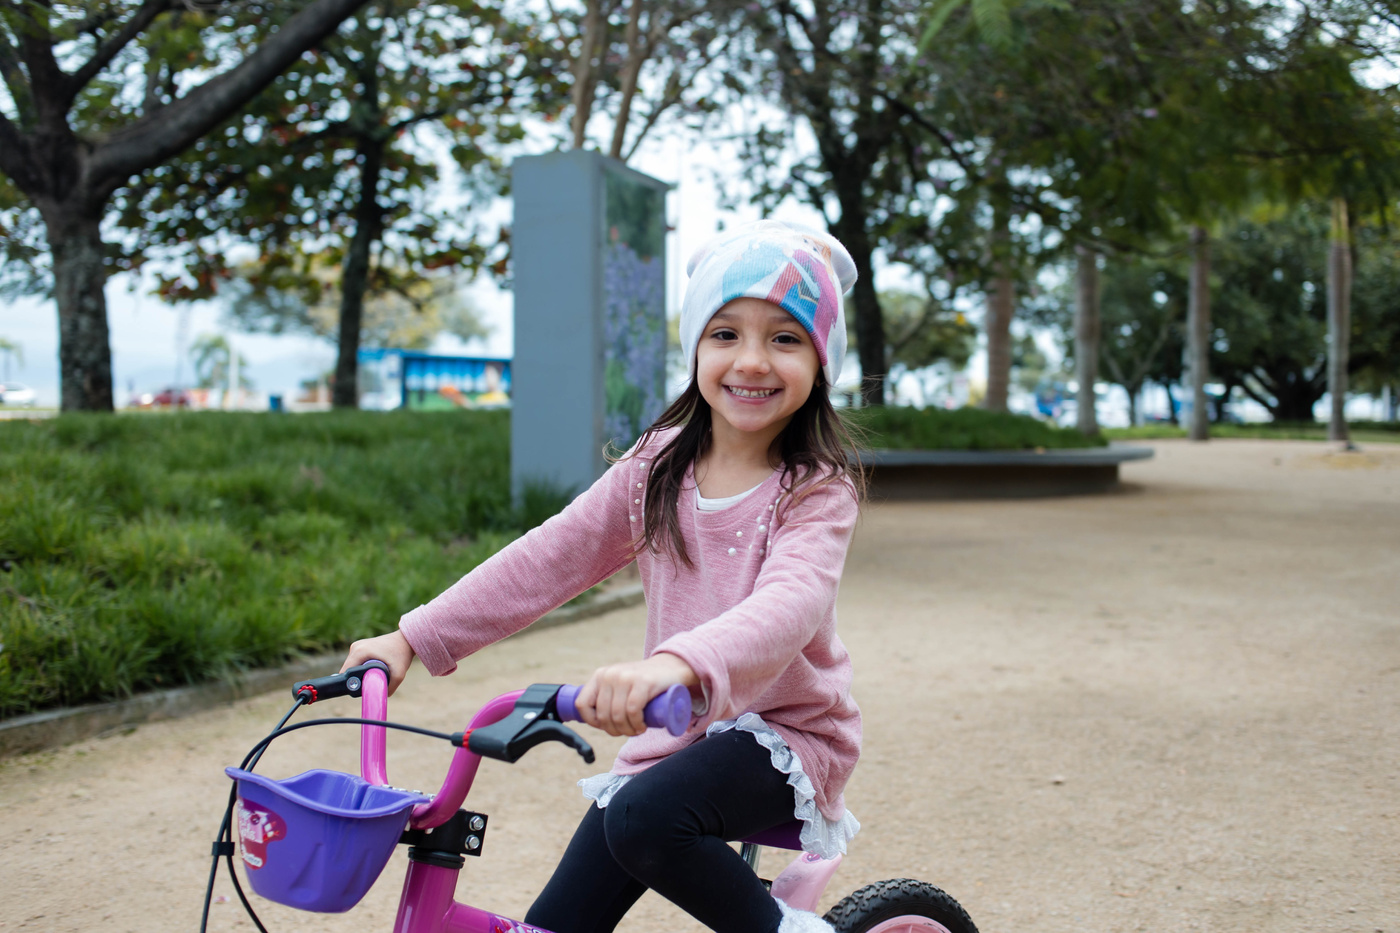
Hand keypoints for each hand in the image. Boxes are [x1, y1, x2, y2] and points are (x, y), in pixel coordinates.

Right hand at [341, 630, 415, 695]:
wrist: (406, 640)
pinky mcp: (360, 647)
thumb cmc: (402, 653)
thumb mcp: (399, 674)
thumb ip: (389, 688)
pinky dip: (362, 668)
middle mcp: (355, 647)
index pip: (345, 673)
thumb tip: (380, 697)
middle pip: (348, 670)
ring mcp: (357, 646)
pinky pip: (356, 662)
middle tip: (371, 682)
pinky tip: (373, 669)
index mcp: (359, 652)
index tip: (362, 688)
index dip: (351, 684)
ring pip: (352, 667)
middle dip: (357, 679)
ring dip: (359, 673)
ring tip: (373, 674)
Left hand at [575, 653, 699, 736]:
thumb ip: (606, 695)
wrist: (672, 667)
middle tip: (628, 732)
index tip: (606, 727)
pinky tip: (642, 727)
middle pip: (603, 715)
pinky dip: (636, 724)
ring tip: (637, 730)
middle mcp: (610, 675)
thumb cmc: (644, 683)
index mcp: (600, 675)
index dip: (592, 721)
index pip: (582, 704)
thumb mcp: (619, 684)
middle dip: (614, 731)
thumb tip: (593, 719)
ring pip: (618, 715)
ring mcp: (626, 677)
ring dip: (628, 730)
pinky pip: (632, 710)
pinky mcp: (643, 682)